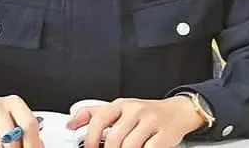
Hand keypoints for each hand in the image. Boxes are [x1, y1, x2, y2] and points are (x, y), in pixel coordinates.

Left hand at [66, 96, 204, 147]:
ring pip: (129, 145)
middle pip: (114, 137)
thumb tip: (71, 123)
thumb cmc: (145, 113)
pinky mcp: (164, 133)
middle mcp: (135, 110)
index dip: (90, 137)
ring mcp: (150, 121)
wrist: (177, 111)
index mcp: (121, 104)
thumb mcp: (119, 109)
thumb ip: (95, 114)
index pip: (99, 118)